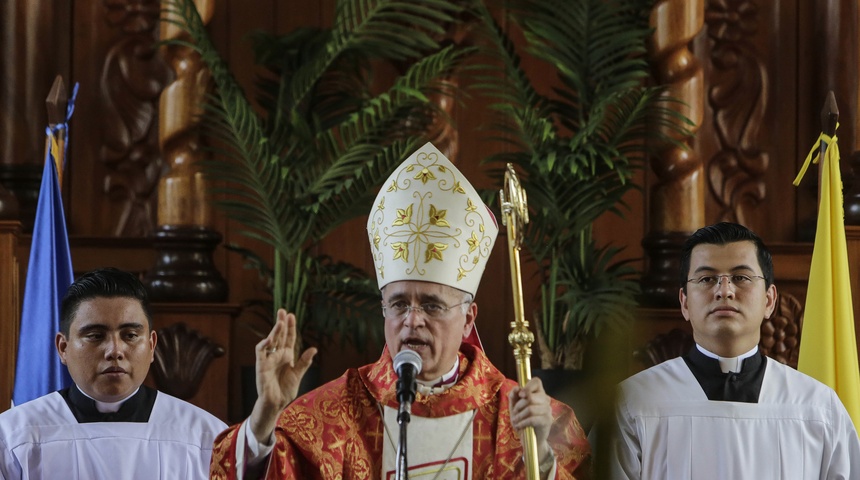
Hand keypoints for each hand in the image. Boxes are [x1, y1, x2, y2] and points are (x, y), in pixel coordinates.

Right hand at [248, 309, 316, 444]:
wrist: (276, 403)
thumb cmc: (285, 390)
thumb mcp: (298, 374)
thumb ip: (304, 361)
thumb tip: (314, 349)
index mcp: (286, 355)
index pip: (289, 338)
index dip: (290, 327)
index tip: (291, 315)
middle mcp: (277, 354)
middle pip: (279, 335)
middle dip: (281, 323)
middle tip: (283, 310)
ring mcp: (269, 359)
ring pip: (271, 341)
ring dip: (275, 331)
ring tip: (280, 322)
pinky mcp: (261, 365)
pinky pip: (260, 352)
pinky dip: (264, 344)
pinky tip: (269, 338)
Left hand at [508, 377, 553, 469]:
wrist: (531, 439)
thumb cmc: (523, 420)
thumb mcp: (514, 408)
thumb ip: (513, 396)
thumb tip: (516, 388)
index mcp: (538, 393)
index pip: (536, 381)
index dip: (527, 386)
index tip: (520, 395)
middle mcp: (545, 399)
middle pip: (531, 396)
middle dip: (519, 405)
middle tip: (515, 413)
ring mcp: (548, 410)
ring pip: (531, 408)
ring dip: (520, 416)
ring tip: (516, 421)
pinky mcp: (548, 421)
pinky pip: (533, 419)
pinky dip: (523, 422)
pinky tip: (519, 426)